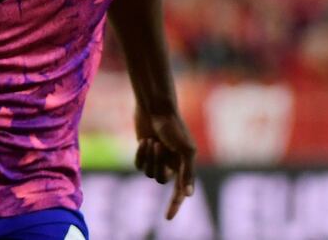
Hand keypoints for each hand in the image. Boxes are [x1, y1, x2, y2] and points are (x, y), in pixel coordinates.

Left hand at [135, 103, 196, 218]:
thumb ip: (187, 172)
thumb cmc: (174, 127)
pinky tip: (144, 141)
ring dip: (149, 157)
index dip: (174, 205)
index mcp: (184, 166)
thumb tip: (188, 195)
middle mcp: (170, 165)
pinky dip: (140, 154)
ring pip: (148, 173)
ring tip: (152, 141)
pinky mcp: (143, 153)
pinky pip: (139, 165)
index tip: (167, 218)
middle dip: (156, 164)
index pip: (179, 192)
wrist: (155, 109)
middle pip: (159, 180)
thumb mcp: (186, 150)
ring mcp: (156, 160)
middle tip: (158, 145)